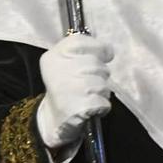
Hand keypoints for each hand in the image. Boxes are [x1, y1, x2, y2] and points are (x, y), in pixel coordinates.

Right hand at [36, 33, 113, 150]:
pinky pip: (104, 102)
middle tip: (87, 85)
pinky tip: (90, 108)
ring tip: (87, 97)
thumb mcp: (65, 62)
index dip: (98, 48)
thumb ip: (83, 50)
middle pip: (96, 63)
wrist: (54, 120)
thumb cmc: (65, 88)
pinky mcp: (79, 108)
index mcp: (53, 56)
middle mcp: (58, 70)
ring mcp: (68, 89)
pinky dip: (102, 107)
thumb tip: (109, 50)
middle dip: (99, 75)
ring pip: (102, 83)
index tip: (100, 57)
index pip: (82, 41)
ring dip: (101, 92)